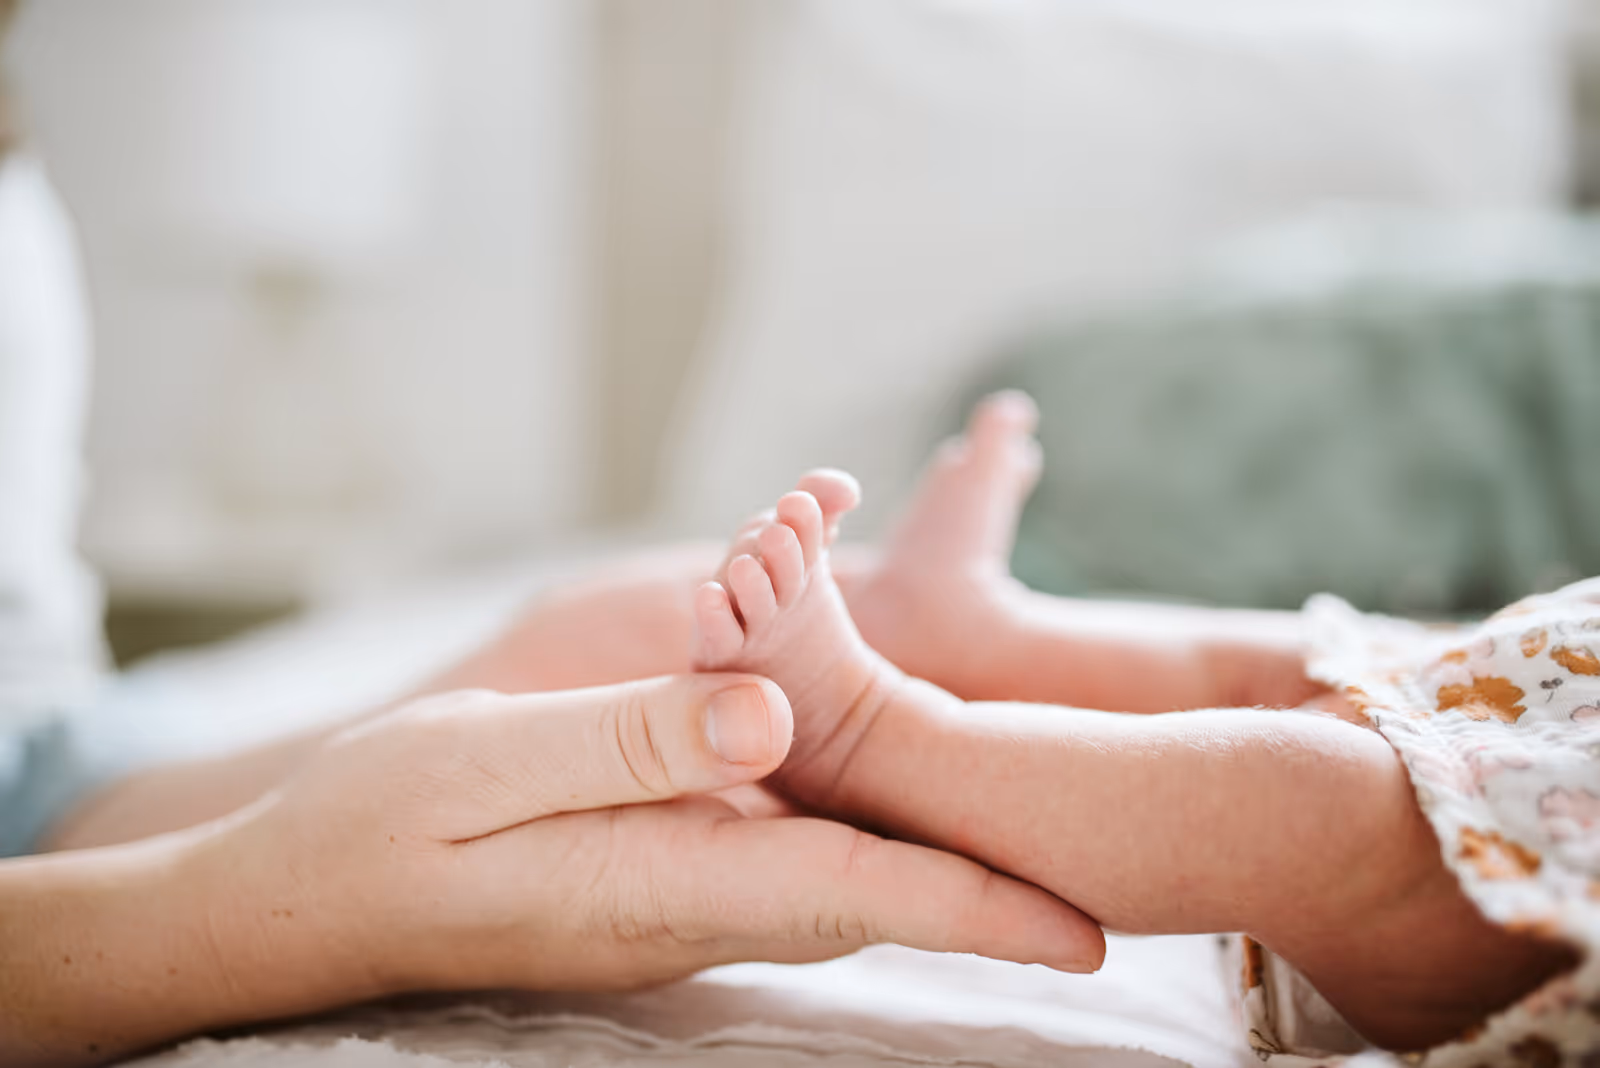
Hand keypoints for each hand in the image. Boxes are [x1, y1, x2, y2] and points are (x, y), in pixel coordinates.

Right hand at [199, 674, 1103, 1003]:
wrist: (301, 900)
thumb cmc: (378, 827)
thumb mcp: (488, 757)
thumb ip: (631, 740)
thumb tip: (771, 714)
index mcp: (659, 877)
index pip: (849, 895)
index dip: (970, 910)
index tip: (1081, 932)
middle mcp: (685, 906)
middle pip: (865, 902)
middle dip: (979, 900)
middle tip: (1096, 894)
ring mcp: (667, 904)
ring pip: (829, 887)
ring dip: (925, 873)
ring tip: (1021, 852)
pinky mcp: (646, 882)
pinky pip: (773, 867)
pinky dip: (844, 847)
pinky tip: (873, 810)